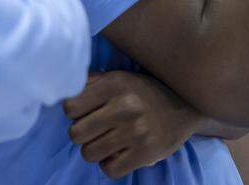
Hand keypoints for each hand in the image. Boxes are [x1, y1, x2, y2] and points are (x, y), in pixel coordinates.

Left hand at [62, 71, 198, 178]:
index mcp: (114, 84)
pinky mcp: (145, 154)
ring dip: (95, 151)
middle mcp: (124, 106)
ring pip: (89, 153)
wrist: (186, 107)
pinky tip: (118, 154)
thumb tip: (63, 87)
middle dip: (82, 135)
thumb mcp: (119, 77)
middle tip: (95, 131)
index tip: (86, 113)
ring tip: (106, 142)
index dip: (74, 113)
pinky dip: (110, 165)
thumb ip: (92, 82)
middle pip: (76, 133)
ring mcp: (135, 131)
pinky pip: (109, 170)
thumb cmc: (144, 92)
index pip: (70, 107)